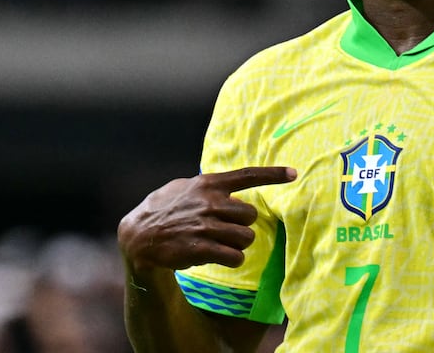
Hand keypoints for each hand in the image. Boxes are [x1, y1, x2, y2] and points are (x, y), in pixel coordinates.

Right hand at [119, 166, 296, 271]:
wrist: (139, 237)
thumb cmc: (163, 210)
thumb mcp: (183, 187)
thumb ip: (208, 186)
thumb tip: (231, 189)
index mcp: (208, 184)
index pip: (247, 175)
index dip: (273, 174)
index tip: (294, 173)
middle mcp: (210, 202)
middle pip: (251, 215)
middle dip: (243, 225)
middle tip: (226, 229)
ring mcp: (206, 226)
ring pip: (246, 238)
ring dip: (239, 244)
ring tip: (221, 244)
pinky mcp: (201, 249)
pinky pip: (235, 257)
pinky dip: (232, 259)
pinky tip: (219, 257)